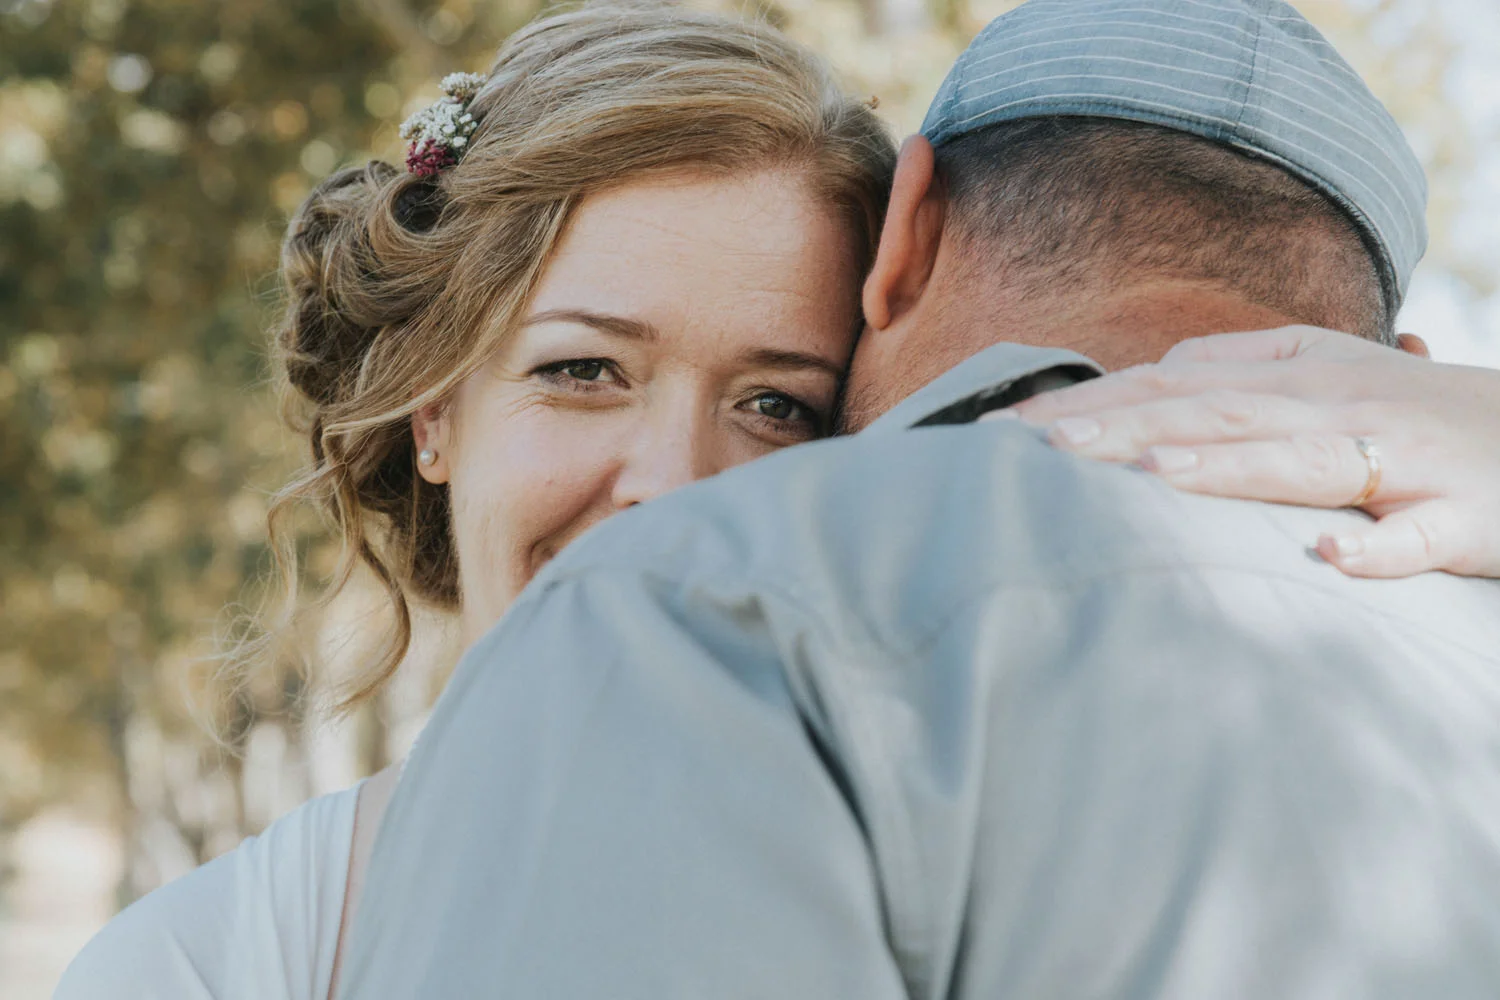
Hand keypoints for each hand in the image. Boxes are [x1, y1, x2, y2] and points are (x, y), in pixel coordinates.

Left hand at [997, 326, 1499, 578]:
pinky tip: (1328, 555)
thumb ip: (1247, 364)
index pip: (1178, 385)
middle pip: (1219, 414)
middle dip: (1126, 427)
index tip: (1009, 426)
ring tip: (1151, 474)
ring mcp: (1405, 458)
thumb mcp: (1335, 370)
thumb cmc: (1427, 413)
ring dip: (1228, 467)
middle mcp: (1341, 405)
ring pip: (1306, 460)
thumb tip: (1162, 372)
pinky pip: (1421, 535)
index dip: (1096, 402)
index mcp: (1302, 374)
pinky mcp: (1468, 514)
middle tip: (1037, 445)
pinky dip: (1379, 547)